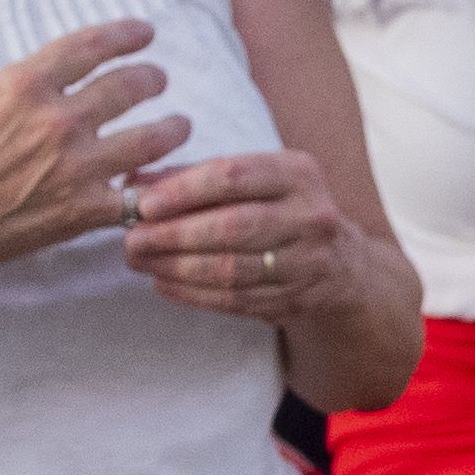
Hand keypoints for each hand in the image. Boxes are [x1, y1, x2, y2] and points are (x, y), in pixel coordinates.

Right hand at [0, 0, 176, 302]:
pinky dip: (160, 187)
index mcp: (23, 84)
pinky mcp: (86, 211)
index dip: (125, 35)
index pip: (91, 47)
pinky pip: (142, 196)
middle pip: (130, 87)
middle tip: (159, 79)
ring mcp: (77, 168)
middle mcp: (57, 122)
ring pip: (152, 139)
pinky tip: (166, 178)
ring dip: (173, 128)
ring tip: (180, 124)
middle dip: (152, 79)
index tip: (146, 32)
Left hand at [113, 146, 369, 330]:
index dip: (183, 190)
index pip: (233, 177)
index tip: (144, 204)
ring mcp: (310, 262)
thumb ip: (195, 175)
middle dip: (174, 235)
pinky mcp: (299, 298)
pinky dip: (193, 295)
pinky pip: (237, 300)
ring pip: (232, 269)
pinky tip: (164, 284)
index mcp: (298, 174)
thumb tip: (134, 181)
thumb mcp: (253, 179)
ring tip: (140, 262)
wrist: (341, 262)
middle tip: (133, 240)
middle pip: (233, 227)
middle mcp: (312, 216)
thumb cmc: (280, 209)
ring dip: (177, 268)